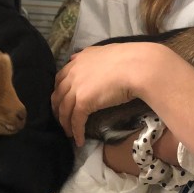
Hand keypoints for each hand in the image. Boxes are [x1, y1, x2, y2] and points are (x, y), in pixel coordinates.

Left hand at [52, 42, 166, 146]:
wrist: (136, 67)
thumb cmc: (128, 59)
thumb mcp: (105, 52)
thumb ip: (91, 56)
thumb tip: (79, 58)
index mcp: (79, 60)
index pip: (61, 78)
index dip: (59, 91)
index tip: (61, 100)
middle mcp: (73, 73)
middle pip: (58, 94)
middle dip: (57, 109)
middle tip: (61, 119)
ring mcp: (76, 87)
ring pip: (64, 109)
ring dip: (65, 123)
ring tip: (69, 134)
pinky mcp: (83, 101)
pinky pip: (76, 120)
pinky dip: (76, 131)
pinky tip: (79, 140)